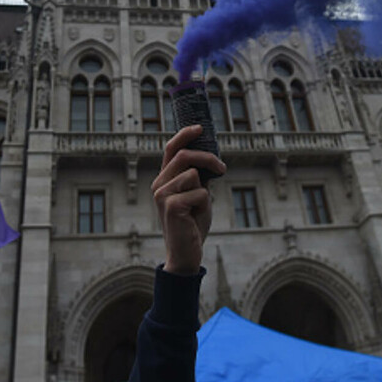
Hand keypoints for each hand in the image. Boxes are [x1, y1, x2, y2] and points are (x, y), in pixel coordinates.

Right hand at [152, 125, 224, 275]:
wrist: (186, 253)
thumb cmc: (193, 224)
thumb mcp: (198, 194)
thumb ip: (199, 176)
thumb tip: (210, 156)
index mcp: (164, 179)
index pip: (171, 148)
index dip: (184, 134)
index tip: (200, 128)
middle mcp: (159, 184)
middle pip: (185, 156)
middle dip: (208, 158)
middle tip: (222, 168)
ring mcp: (162, 195)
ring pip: (194, 175)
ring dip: (205, 191)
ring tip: (199, 208)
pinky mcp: (171, 206)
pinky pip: (200, 192)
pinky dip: (205, 204)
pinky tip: (196, 217)